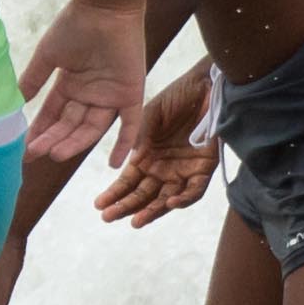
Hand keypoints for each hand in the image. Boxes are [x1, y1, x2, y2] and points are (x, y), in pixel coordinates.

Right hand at [18, 0, 143, 167]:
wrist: (105, 6)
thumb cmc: (75, 25)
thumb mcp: (48, 55)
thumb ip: (34, 79)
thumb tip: (15, 101)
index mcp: (71, 85)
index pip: (53, 116)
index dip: (39, 132)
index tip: (24, 150)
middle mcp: (90, 94)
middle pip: (70, 125)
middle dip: (53, 139)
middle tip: (35, 153)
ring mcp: (110, 96)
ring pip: (91, 128)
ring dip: (74, 142)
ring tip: (55, 153)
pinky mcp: (131, 93)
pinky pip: (129, 123)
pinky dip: (123, 143)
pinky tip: (112, 163)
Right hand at [93, 64, 219, 226]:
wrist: (204, 84)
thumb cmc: (176, 97)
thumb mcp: (150, 115)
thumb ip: (140, 138)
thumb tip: (129, 163)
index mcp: (147, 157)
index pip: (128, 182)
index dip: (114, 194)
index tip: (99, 205)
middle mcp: (163, 168)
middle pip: (143, 195)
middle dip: (126, 207)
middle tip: (109, 217)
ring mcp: (183, 170)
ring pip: (166, 199)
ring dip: (152, 211)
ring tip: (136, 221)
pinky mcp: (204, 168)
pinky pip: (194, 190)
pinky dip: (184, 199)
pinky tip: (171, 202)